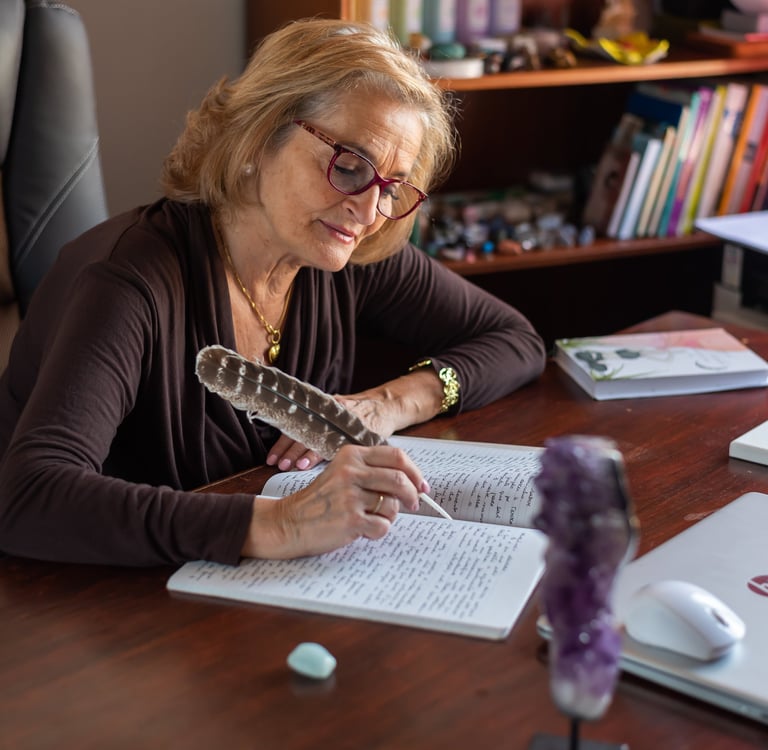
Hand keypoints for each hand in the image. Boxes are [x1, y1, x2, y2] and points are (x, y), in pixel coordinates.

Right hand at [242, 444, 428, 558]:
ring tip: (371, 519)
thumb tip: (413, 483)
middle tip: (413, 505)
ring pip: (393, 505)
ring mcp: (350, 495)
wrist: (289, 522)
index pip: (396, 456)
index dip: (415, 472)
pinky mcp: (350, 519)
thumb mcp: (342, 473)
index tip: (422, 486)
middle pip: (400, 479)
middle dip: (412, 495)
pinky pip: (383, 526)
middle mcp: (351, 472)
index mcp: (351, 455)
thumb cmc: (320, 501)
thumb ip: (371, 472)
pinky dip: (378, 532)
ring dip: (389, 516)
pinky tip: (363, 530)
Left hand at [264, 368, 442, 471]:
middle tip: (277, 464)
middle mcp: (329, 413)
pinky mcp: (355, 428)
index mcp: (321, 411)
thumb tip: (293, 450)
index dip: (283, 444)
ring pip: (316, 437)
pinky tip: (312, 462)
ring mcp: (342, 420)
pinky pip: (336, 443)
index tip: (271, 459)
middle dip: (288, 450)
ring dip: (301, 453)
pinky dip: (322, 453)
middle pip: (302, 431)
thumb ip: (318, 431)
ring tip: (290, 466)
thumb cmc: (359, 417)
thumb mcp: (336, 418)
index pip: (296, 427)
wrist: (386, 406)